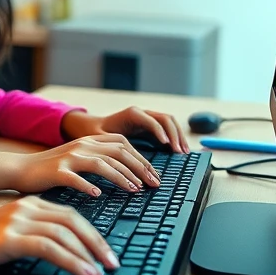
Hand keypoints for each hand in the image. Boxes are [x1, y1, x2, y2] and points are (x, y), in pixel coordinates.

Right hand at [0, 135, 161, 195]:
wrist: (20, 169)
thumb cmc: (51, 170)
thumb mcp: (77, 159)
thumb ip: (98, 161)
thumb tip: (127, 173)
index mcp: (88, 141)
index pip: (122, 144)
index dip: (142, 158)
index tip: (154, 175)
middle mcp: (81, 146)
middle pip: (117, 152)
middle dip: (139, 168)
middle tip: (153, 184)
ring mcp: (68, 157)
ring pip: (102, 164)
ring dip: (121, 177)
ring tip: (134, 190)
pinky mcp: (56, 171)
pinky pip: (75, 178)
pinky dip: (88, 185)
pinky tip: (98, 195)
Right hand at [0, 197, 117, 274]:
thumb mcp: (8, 235)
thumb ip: (32, 238)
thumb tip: (61, 256)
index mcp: (29, 205)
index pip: (71, 216)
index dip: (92, 234)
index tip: (106, 254)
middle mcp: (27, 208)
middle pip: (74, 221)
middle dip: (98, 242)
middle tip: (114, 263)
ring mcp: (18, 221)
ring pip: (66, 233)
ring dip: (89, 253)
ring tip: (104, 271)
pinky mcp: (10, 237)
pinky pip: (51, 248)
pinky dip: (73, 261)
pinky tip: (86, 274)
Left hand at [61, 106, 189, 153]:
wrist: (92, 127)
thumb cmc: (95, 133)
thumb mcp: (100, 139)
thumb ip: (110, 146)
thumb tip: (121, 161)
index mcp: (131, 114)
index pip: (151, 121)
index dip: (160, 132)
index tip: (167, 145)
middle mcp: (142, 113)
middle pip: (165, 119)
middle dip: (174, 134)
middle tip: (180, 152)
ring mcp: (148, 118)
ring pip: (169, 122)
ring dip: (178, 135)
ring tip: (184, 152)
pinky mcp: (150, 126)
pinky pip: (168, 128)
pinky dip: (175, 137)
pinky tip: (179, 151)